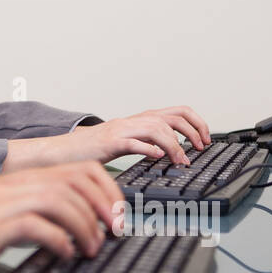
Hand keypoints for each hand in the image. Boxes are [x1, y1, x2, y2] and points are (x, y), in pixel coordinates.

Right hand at [0, 162, 122, 272]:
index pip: (70, 170)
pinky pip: (37, 226)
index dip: (101, 188)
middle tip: (116, 229)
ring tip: (93, 247)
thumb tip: (51, 234)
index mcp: (8, 183)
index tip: (114, 214)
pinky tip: (65, 254)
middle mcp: (6, 187)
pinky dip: (60, 240)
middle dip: (105, 203)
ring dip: (87, 224)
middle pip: (73, 178)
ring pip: (61, 199)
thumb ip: (14, 220)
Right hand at [71, 106, 212, 165]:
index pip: (177, 111)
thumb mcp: (127, 141)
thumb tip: (171, 152)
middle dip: (192, 132)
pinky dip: (149, 149)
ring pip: (156, 128)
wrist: (67, 149)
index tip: (205, 140)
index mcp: (140, 119)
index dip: (197, 123)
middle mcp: (133, 121)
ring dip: (174, 146)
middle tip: (199, 149)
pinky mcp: (110, 143)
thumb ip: (147, 141)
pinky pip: (133, 143)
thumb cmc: (95, 148)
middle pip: (171, 117)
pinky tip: (158, 158)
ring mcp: (122, 130)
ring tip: (181, 161)